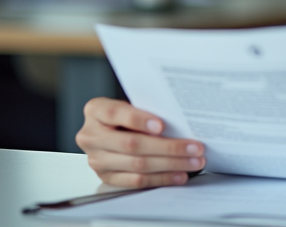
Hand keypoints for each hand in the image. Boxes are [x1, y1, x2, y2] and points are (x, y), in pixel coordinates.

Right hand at [76, 98, 205, 187]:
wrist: (107, 129)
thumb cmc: (124, 114)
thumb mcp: (130, 103)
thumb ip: (146, 109)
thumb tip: (179, 121)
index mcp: (96, 111)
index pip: (116, 114)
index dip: (139, 120)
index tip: (161, 125)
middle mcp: (91, 136)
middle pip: (132, 144)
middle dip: (168, 147)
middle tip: (194, 148)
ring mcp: (97, 159)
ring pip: (137, 165)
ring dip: (170, 165)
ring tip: (193, 162)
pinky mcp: (106, 177)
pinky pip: (136, 181)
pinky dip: (161, 179)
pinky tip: (178, 175)